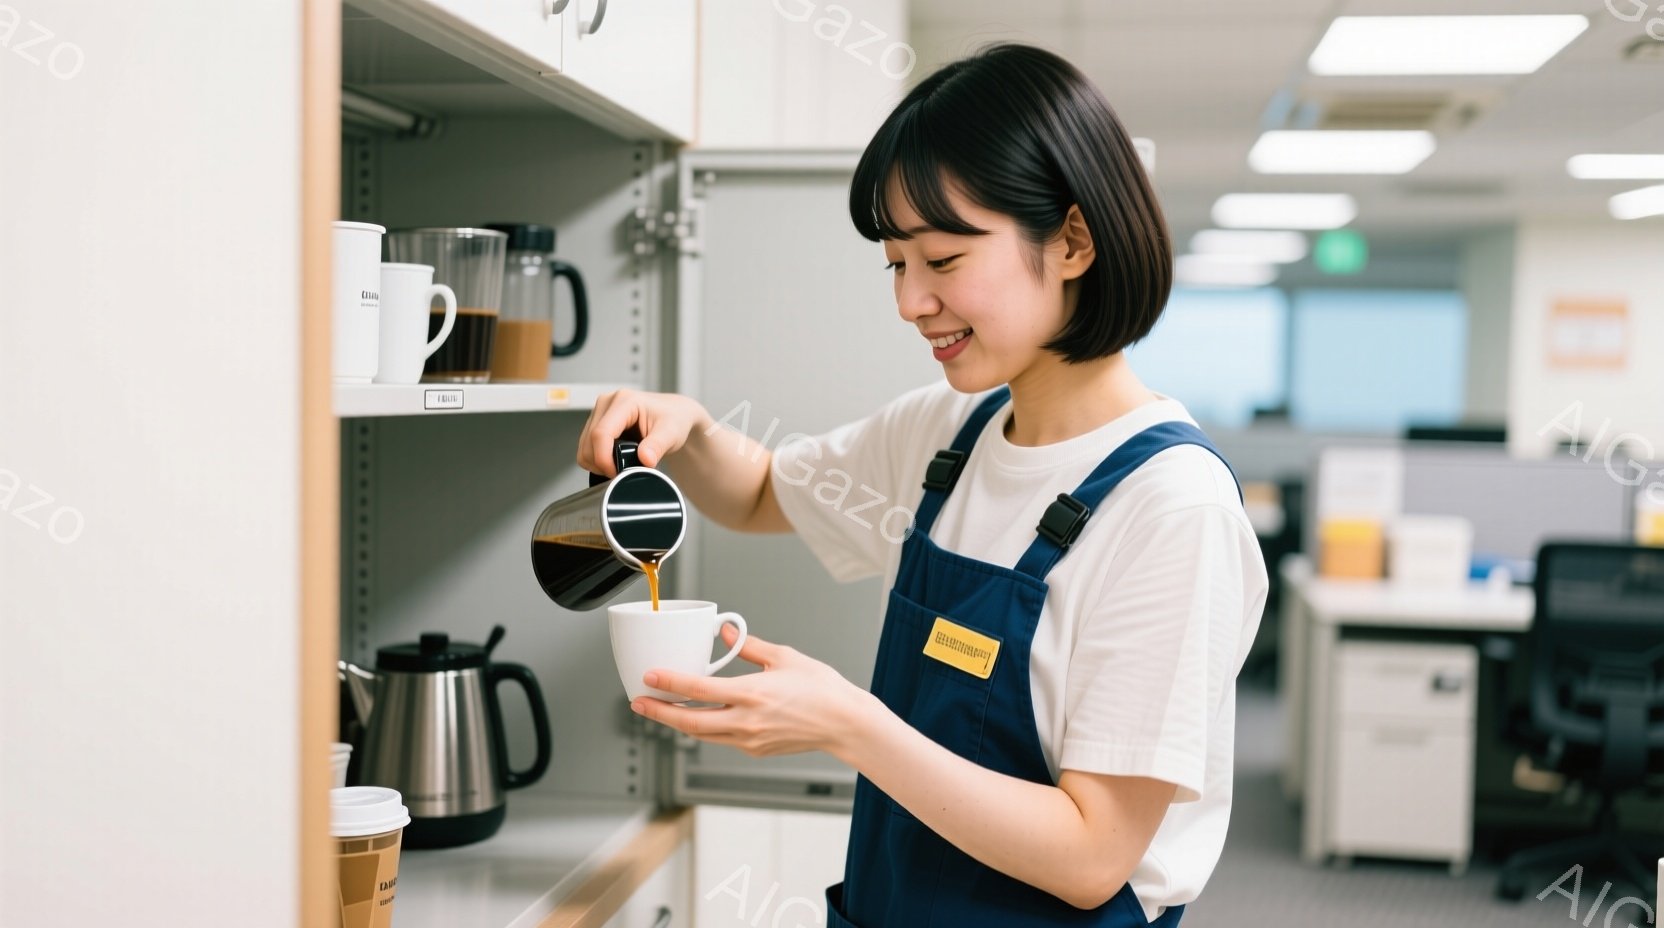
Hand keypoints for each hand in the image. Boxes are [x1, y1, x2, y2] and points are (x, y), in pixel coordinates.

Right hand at [577, 389, 711, 474]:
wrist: (676, 415)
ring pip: (584, 446)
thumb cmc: (674, 419)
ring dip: (598, 462)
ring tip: (621, 465)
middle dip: (602, 463)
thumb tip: (645, 459)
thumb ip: (657, 445)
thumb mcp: (672, 433)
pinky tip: (615, 459)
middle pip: (588, 442)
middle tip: (623, 472)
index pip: (601, 433)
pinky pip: (587, 447)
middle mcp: (608, 403)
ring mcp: (600, 412)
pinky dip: (597, 459)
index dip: (604, 458)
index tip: (617, 474)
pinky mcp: (597, 422)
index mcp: (625, 401)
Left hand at [630, 626, 873, 758]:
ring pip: (702, 734)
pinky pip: (721, 739)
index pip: (698, 689)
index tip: (648, 676)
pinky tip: (698, 716)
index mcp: (752, 693)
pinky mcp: (755, 749)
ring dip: (678, 722)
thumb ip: (750, 647)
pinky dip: (705, 728)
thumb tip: (727, 635)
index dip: (668, 683)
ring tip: (661, 710)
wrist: (845, 724)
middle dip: (660, 713)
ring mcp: (750, 739)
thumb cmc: (822, 690)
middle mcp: (746, 720)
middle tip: (639, 703)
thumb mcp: (785, 658)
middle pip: (689, 721)